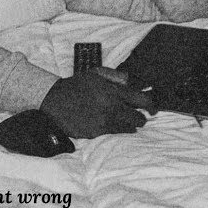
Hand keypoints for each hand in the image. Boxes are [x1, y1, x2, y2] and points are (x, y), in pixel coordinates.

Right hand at [40, 70, 155, 138]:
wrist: (54, 100)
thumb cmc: (76, 85)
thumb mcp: (96, 73)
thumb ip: (116, 76)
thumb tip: (131, 82)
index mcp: (113, 91)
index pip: (142, 101)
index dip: (151, 106)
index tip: (153, 110)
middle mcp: (112, 107)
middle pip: (138, 119)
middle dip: (140, 118)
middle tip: (137, 117)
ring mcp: (104, 121)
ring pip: (128, 129)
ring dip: (128, 126)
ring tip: (120, 121)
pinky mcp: (96, 133)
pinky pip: (112, 134)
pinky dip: (112, 130)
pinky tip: (105, 124)